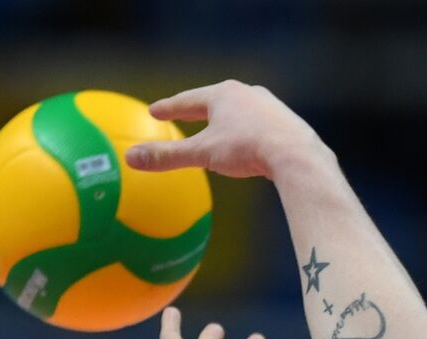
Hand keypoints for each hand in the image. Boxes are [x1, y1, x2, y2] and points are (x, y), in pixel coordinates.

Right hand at [125, 80, 328, 180]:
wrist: (295, 155)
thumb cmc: (246, 149)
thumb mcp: (202, 154)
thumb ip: (168, 156)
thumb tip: (131, 158)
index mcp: (222, 95)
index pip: (187, 101)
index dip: (169, 108)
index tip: (154, 112)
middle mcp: (246, 93)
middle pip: (215, 102)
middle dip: (199, 109)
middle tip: (185, 113)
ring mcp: (269, 106)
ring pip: (240, 112)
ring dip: (227, 119)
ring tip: (219, 127)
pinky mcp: (286, 121)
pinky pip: (260, 125)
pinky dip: (248, 131)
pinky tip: (251, 141)